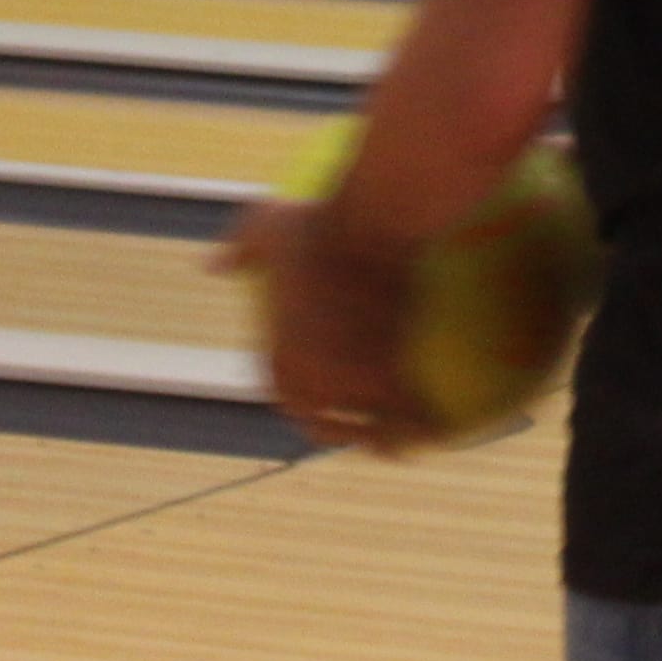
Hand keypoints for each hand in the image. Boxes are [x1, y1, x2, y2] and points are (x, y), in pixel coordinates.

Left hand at [217, 198, 424, 450]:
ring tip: (421, 435)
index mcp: (279, 364)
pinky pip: (417, 416)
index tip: (338, 413)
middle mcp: (311, 385)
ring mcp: (353, 386)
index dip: (319, 416)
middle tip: (381, 433)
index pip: (298, 409)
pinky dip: (432, 424)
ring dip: (399, 437)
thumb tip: (214, 266)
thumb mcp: (266, 225)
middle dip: (357, 435)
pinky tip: (447, 426)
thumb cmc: (321, 223)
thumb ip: (240, 246)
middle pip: (334, 431)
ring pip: (382, 433)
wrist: (371, 226)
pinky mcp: (396, 378)